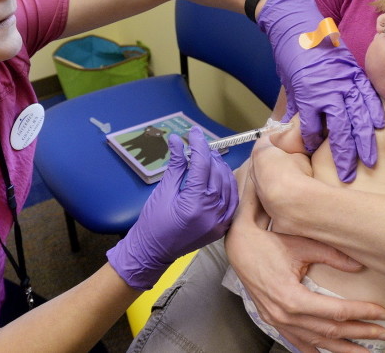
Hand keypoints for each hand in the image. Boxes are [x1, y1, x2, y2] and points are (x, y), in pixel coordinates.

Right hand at [107, 127, 237, 289]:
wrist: (153, 253)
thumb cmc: (153, 223)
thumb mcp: (163, 190)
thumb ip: (176, 165)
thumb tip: (177, 141)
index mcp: (195, 203)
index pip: (202, 165)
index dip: (198, 145)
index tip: (193, 132)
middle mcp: (212, 212)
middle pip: (217, 172)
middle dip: (208, 154)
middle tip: (198, 143)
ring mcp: (220, 221)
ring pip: (228, 184)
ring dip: (219, 167)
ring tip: (208, 157)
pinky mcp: (223, 226)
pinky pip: (231, 200)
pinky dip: (227, 184)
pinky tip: (219, 175)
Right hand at [225, 208, 384, 351]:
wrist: (239, 246)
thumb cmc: (268, 242)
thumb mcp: (302, 244)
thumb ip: (332, 255)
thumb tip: (360, 265)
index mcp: (292, 297)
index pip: (336, 311)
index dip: (362, 313)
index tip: (382, 313)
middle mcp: (285, 315)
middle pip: (330, 330)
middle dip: (360, 333)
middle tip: (383, 334)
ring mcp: (277, 321)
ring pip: (316, 341)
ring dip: (342, 347)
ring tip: (365, 351)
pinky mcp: (273, 320)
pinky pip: (297, 342)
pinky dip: (315, 349)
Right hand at [258, 0, 384, 180]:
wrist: (294, 21)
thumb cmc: (310, 40)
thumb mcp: (330, 60)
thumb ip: (332, 83)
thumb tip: (328, 100)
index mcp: (353, 75)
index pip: (370, 103)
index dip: (375, 122)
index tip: (378, 137)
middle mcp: (346, 84)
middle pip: (361, 120)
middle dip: (364, 146)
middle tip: (368, 164)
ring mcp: (328, 89)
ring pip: (342, 127)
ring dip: (343, 151)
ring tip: (346, 170)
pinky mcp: (308, 92)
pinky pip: (313, 122)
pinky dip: (311, 137)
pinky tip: (311, 149)